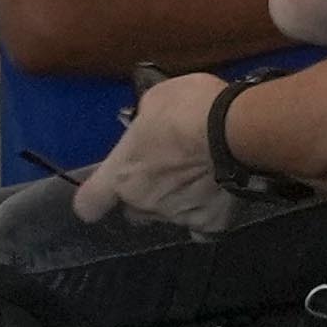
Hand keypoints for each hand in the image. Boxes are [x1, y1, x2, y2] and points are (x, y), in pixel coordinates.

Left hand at [71, 64, 240, 226]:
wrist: (237, 133)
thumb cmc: (190, 108)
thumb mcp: (156, 99)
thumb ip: (145, 121)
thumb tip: (149, 123)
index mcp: (122, 174)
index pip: (89, 204)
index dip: (94, 201)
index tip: (101, 196)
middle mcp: (144, 202)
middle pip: (134, 208)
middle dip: (145, 194)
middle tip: (167, 169)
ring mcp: (177, 218)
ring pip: (169, 215)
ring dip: (177, 200)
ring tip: (201, 175)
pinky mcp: (211, 225)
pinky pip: (203, 226)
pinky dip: (207, 214)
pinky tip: (218, 198)